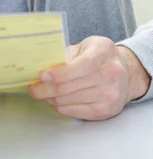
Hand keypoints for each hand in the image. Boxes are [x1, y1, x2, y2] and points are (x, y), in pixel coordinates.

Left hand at [28, 36, 150, 120]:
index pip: (82, 65)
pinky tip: (55, 100)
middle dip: (45, 89)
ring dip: (50, 98)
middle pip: (70, 86)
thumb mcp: (85, 46)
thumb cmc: (99, 57)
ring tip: (43, 93)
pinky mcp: (105, 110)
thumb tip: (40, 66)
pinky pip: (73, 111)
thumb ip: (66, 54)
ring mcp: (110, 94)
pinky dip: (59, 107)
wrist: (125, 73)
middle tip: (33, 88)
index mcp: (104, 51)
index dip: (60, 73)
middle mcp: (111, 73)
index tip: (42, 76)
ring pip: (68, 101)